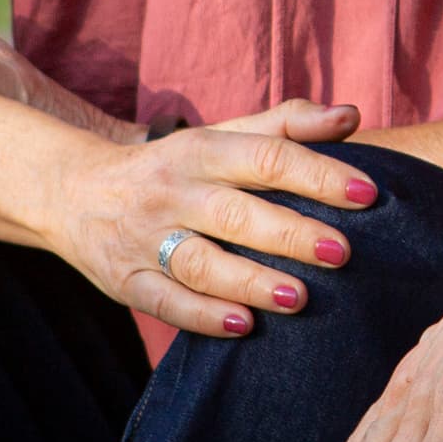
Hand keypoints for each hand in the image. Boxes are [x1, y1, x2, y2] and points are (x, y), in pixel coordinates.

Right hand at [38, 102, 376, 337]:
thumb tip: (351, 116)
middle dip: (290, 233)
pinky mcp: (126, 279)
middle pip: (236, 213)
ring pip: (200, 262)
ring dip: (249, 280)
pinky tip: (242, 325)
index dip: (318, 175)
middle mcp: (173, 192)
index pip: (266, 157)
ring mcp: (146, 238)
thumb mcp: (221, 137)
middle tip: (341, 253)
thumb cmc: (175, 167)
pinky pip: (163, 300)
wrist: (75, 191)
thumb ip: (286, 125)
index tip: (367, 194)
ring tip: (298, 297)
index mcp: (203, 151)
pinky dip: (201, 315)